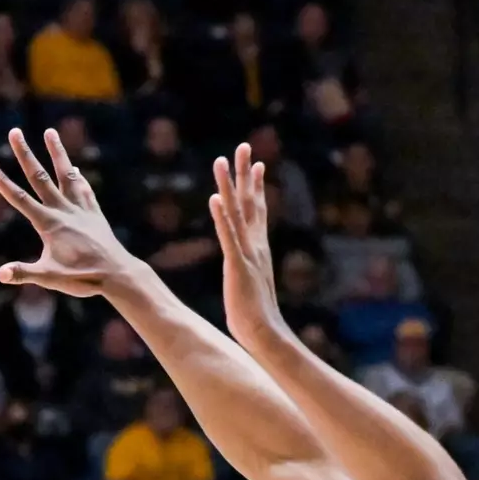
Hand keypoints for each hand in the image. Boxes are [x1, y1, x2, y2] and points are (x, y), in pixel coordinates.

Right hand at [0, 128, 130, 297]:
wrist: (118, 274)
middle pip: (40, 177)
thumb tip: (1, 274)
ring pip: (66, 174)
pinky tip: (75, 168)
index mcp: (49, 224)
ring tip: (50, 132)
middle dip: (25, 154)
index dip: (2, 181)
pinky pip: (84, 190)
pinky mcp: (94, 214)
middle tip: (15, 132)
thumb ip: (24, 274)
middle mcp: (64, 211)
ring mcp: (81, 209)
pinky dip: (78, 177)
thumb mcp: (50, 278)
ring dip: (57, 153)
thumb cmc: (83, 278)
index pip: (20, 199)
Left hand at [209, 143, 288, 350]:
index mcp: (258, 248)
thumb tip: (246, 271)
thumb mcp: (249, 285)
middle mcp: (255, 245)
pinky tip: (215, 198)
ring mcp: (246, 253)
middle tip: (243, 146)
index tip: (256, 164)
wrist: (263, 333)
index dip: (256, 186)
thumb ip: (248, 272)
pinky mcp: (237, 264)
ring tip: (221, 160)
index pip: (257, 211)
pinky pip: (227, 236)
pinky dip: (222, 216)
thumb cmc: (255, 316)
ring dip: (229, 185)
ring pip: (237, 211)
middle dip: (245, 173)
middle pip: (251, 201)